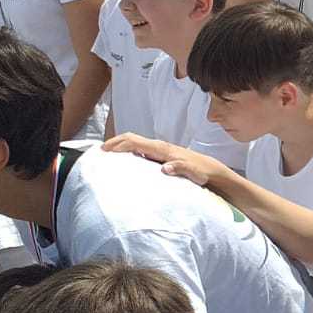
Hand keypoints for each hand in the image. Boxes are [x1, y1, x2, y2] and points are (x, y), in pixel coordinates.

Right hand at [102, 134, 227, 186]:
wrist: (212, 171)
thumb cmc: (202, 172)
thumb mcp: (194, 173)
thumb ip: (181, 168)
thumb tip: (164, 168)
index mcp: (164, 149)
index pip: (136, 142)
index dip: (119, 144)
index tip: (104, 150)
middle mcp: (160, 147)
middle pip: (133, 139)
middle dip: (115, 142)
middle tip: (100, 151)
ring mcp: (161, 151)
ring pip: (136, 144)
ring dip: (121, 146)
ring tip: (107, 155)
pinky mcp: (162, 156)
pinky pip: (141, 150)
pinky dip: (130, 152)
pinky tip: (124, 161)